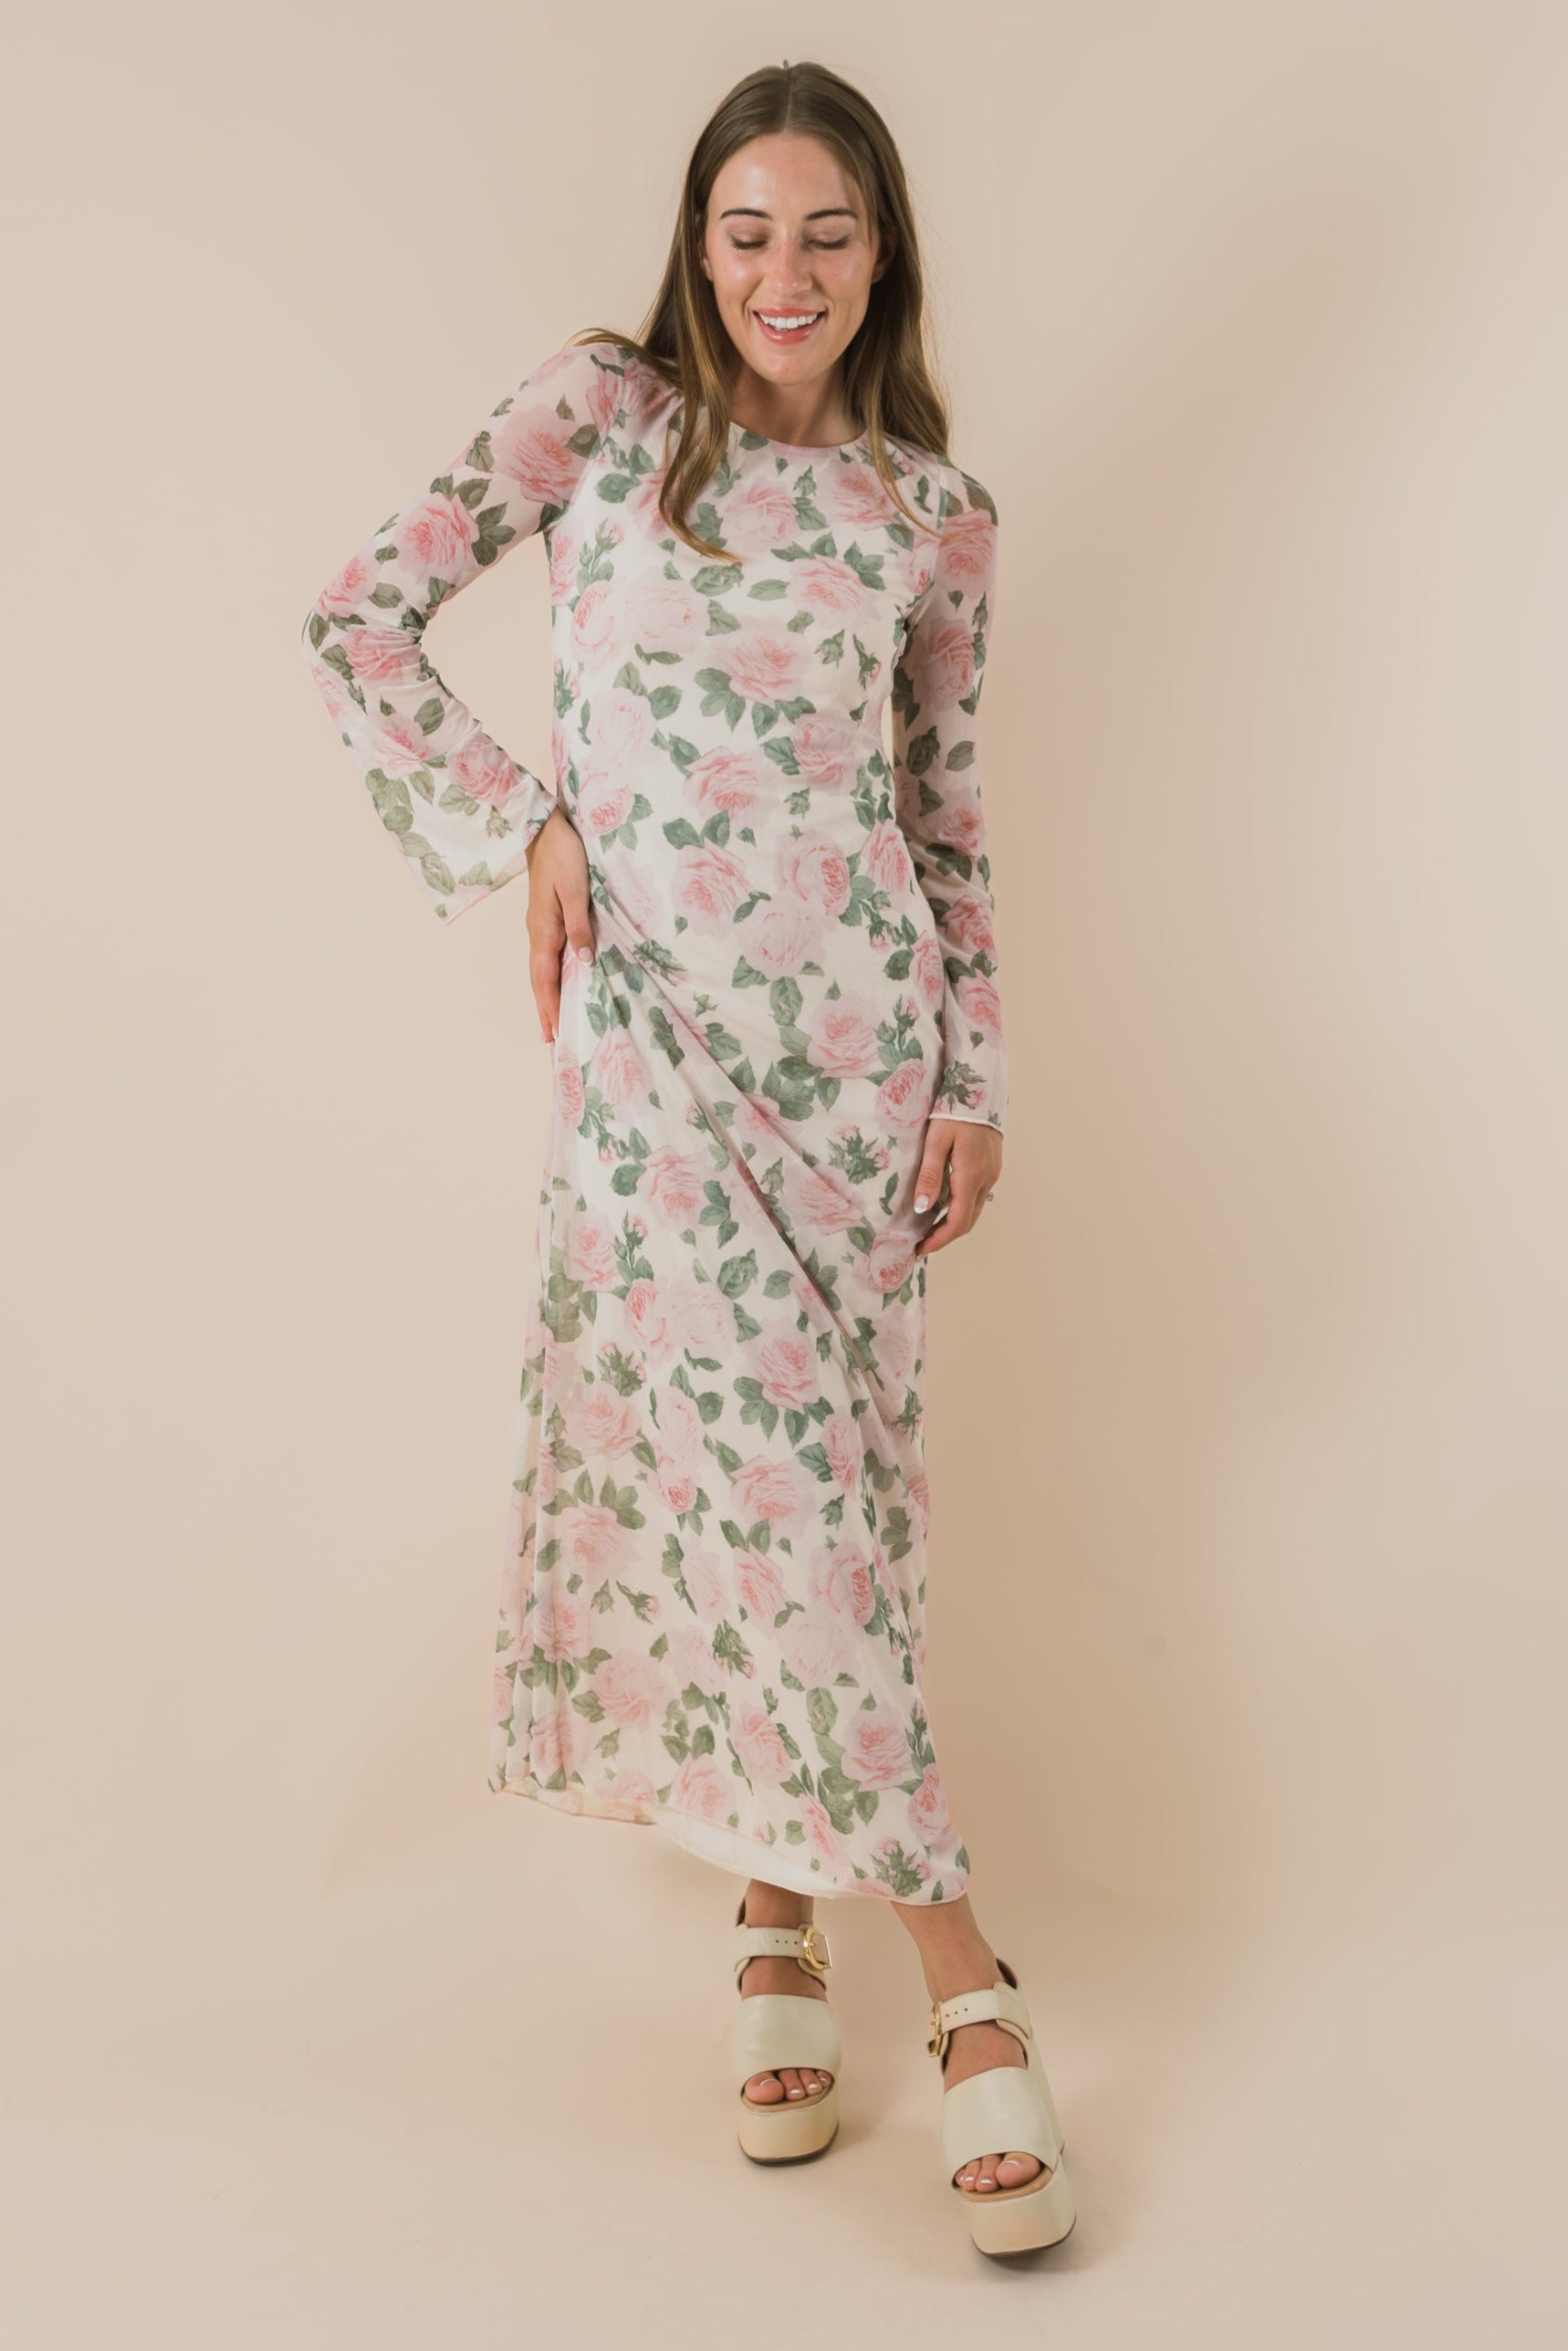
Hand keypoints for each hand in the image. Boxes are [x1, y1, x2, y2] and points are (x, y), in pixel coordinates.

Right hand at [525, 808, 594, 1042]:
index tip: (554, 1032)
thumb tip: (584, 961)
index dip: (550, 1006)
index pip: (546, 977)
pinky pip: (546, 955)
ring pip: (541, 969)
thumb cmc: (563, 854)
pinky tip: (557, 981)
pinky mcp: (545, 916)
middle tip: (550, 1040)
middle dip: (544, 1009)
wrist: (544, 827)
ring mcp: (539, 924)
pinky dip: (549, 976)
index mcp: (543, 929)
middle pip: (539, 979)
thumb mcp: (575, 890)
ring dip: (545, 995)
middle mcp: (537, 931)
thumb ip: (579, 926)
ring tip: (551, 1019)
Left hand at [912, 1117, 1003, 1256]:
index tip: (921, 1250)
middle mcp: (986, 1179)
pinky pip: (977, 1194)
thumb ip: (930, 1176)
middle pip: (968, 1220)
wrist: (981, 1088)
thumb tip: (921, 1208)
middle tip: (922, 1243)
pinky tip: (943, 1202)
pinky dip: (960, 1206)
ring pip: (973, 1208)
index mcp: (971, 1176)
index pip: (958, 1222)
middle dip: (945, 1236)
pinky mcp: (992, 1165)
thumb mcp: (935, 1142)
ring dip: (953, 1222)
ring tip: (929, 1226)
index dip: (940, 1240)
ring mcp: (992, 1173)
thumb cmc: (954, 1111)